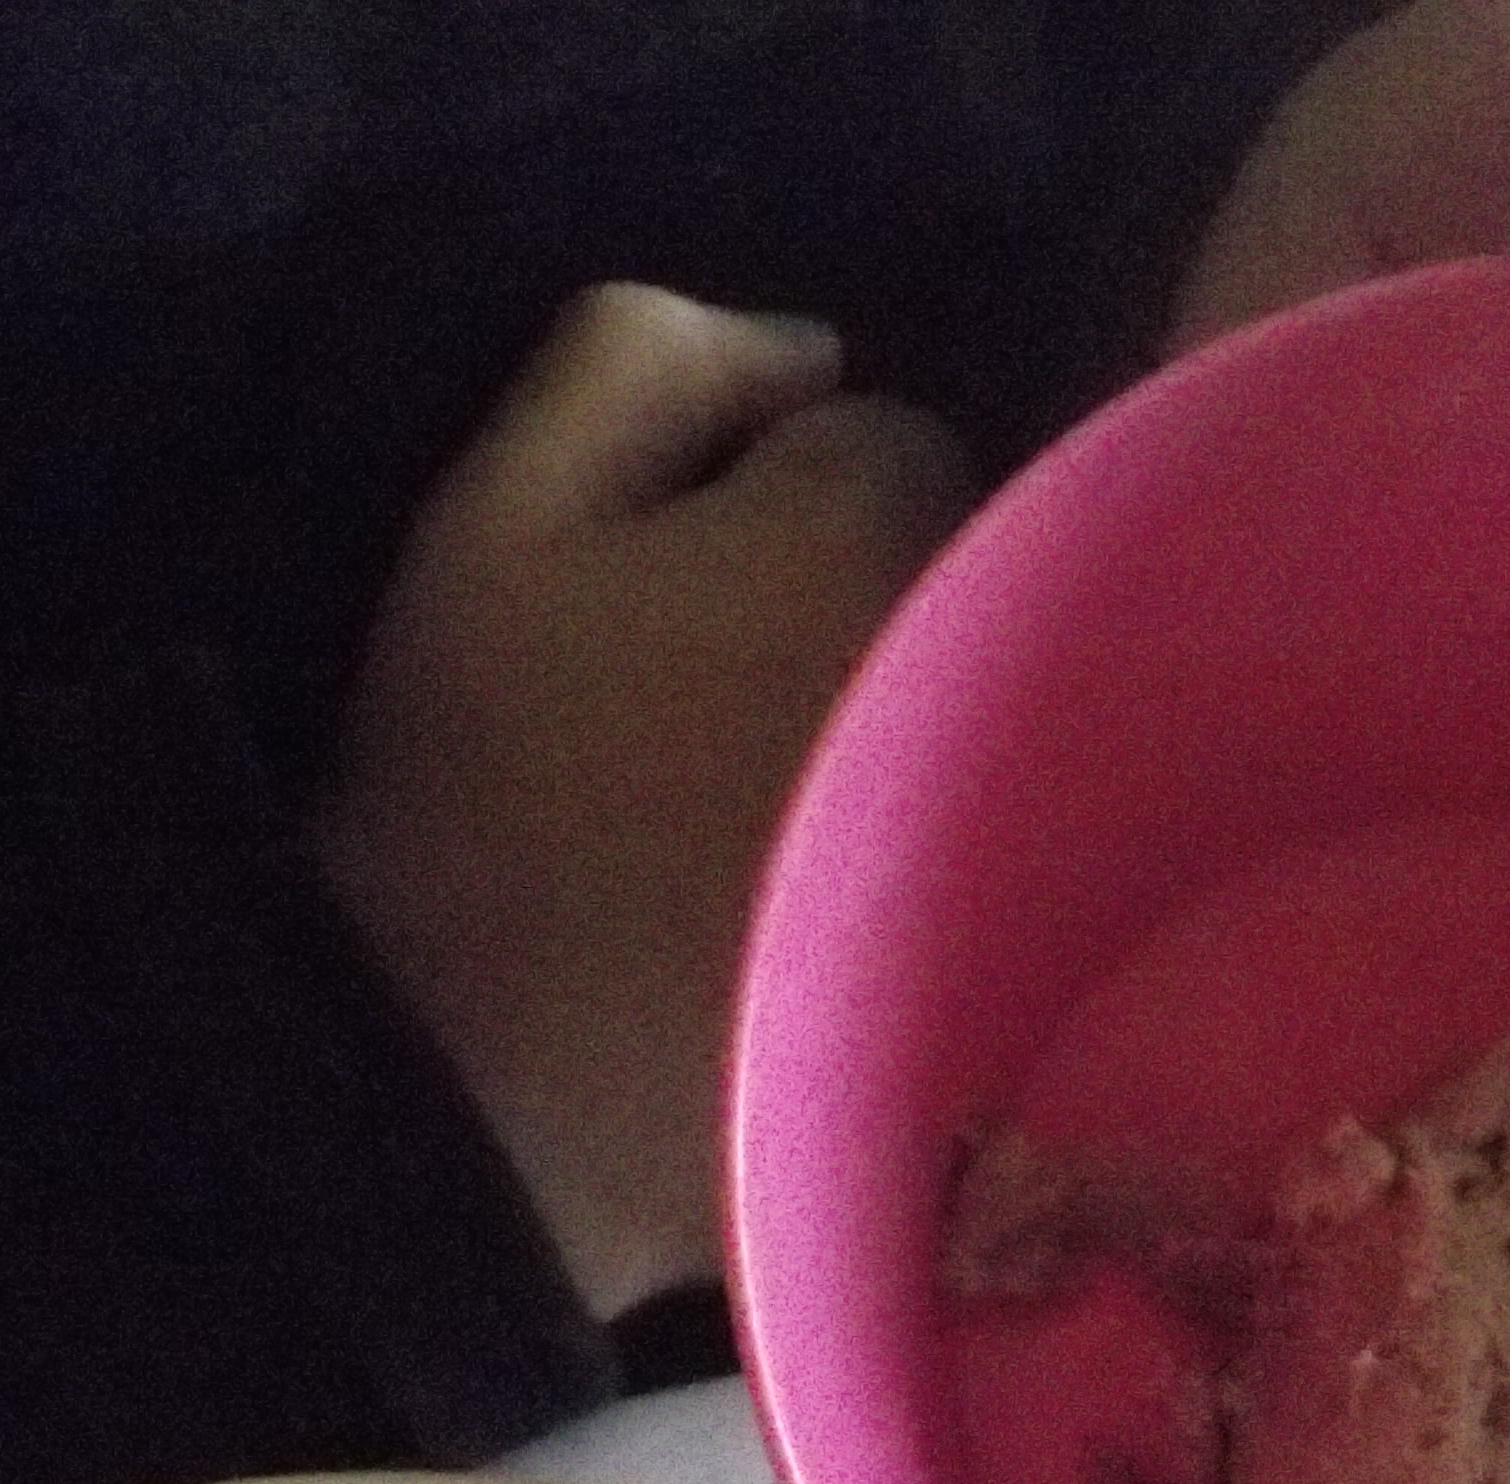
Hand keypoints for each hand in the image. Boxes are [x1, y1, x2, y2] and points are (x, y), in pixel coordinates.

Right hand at [317, 285, 975, 1319]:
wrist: (495, 1103)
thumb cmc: (477, 797)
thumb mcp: (497, 516)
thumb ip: (643, 361)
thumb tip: (810, 353)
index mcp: (872, 524)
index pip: (884, 450)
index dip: (768, 509)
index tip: (674, 606)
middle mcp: (993, 661)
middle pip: (965, 585)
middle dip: (863, 621)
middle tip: (716, 733)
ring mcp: (1033, 825)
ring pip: (1003, 721)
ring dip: (918, 746)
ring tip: (767, 842)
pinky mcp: (1030, 964)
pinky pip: (1026, 875)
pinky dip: (954, 885)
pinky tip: (837, 944)